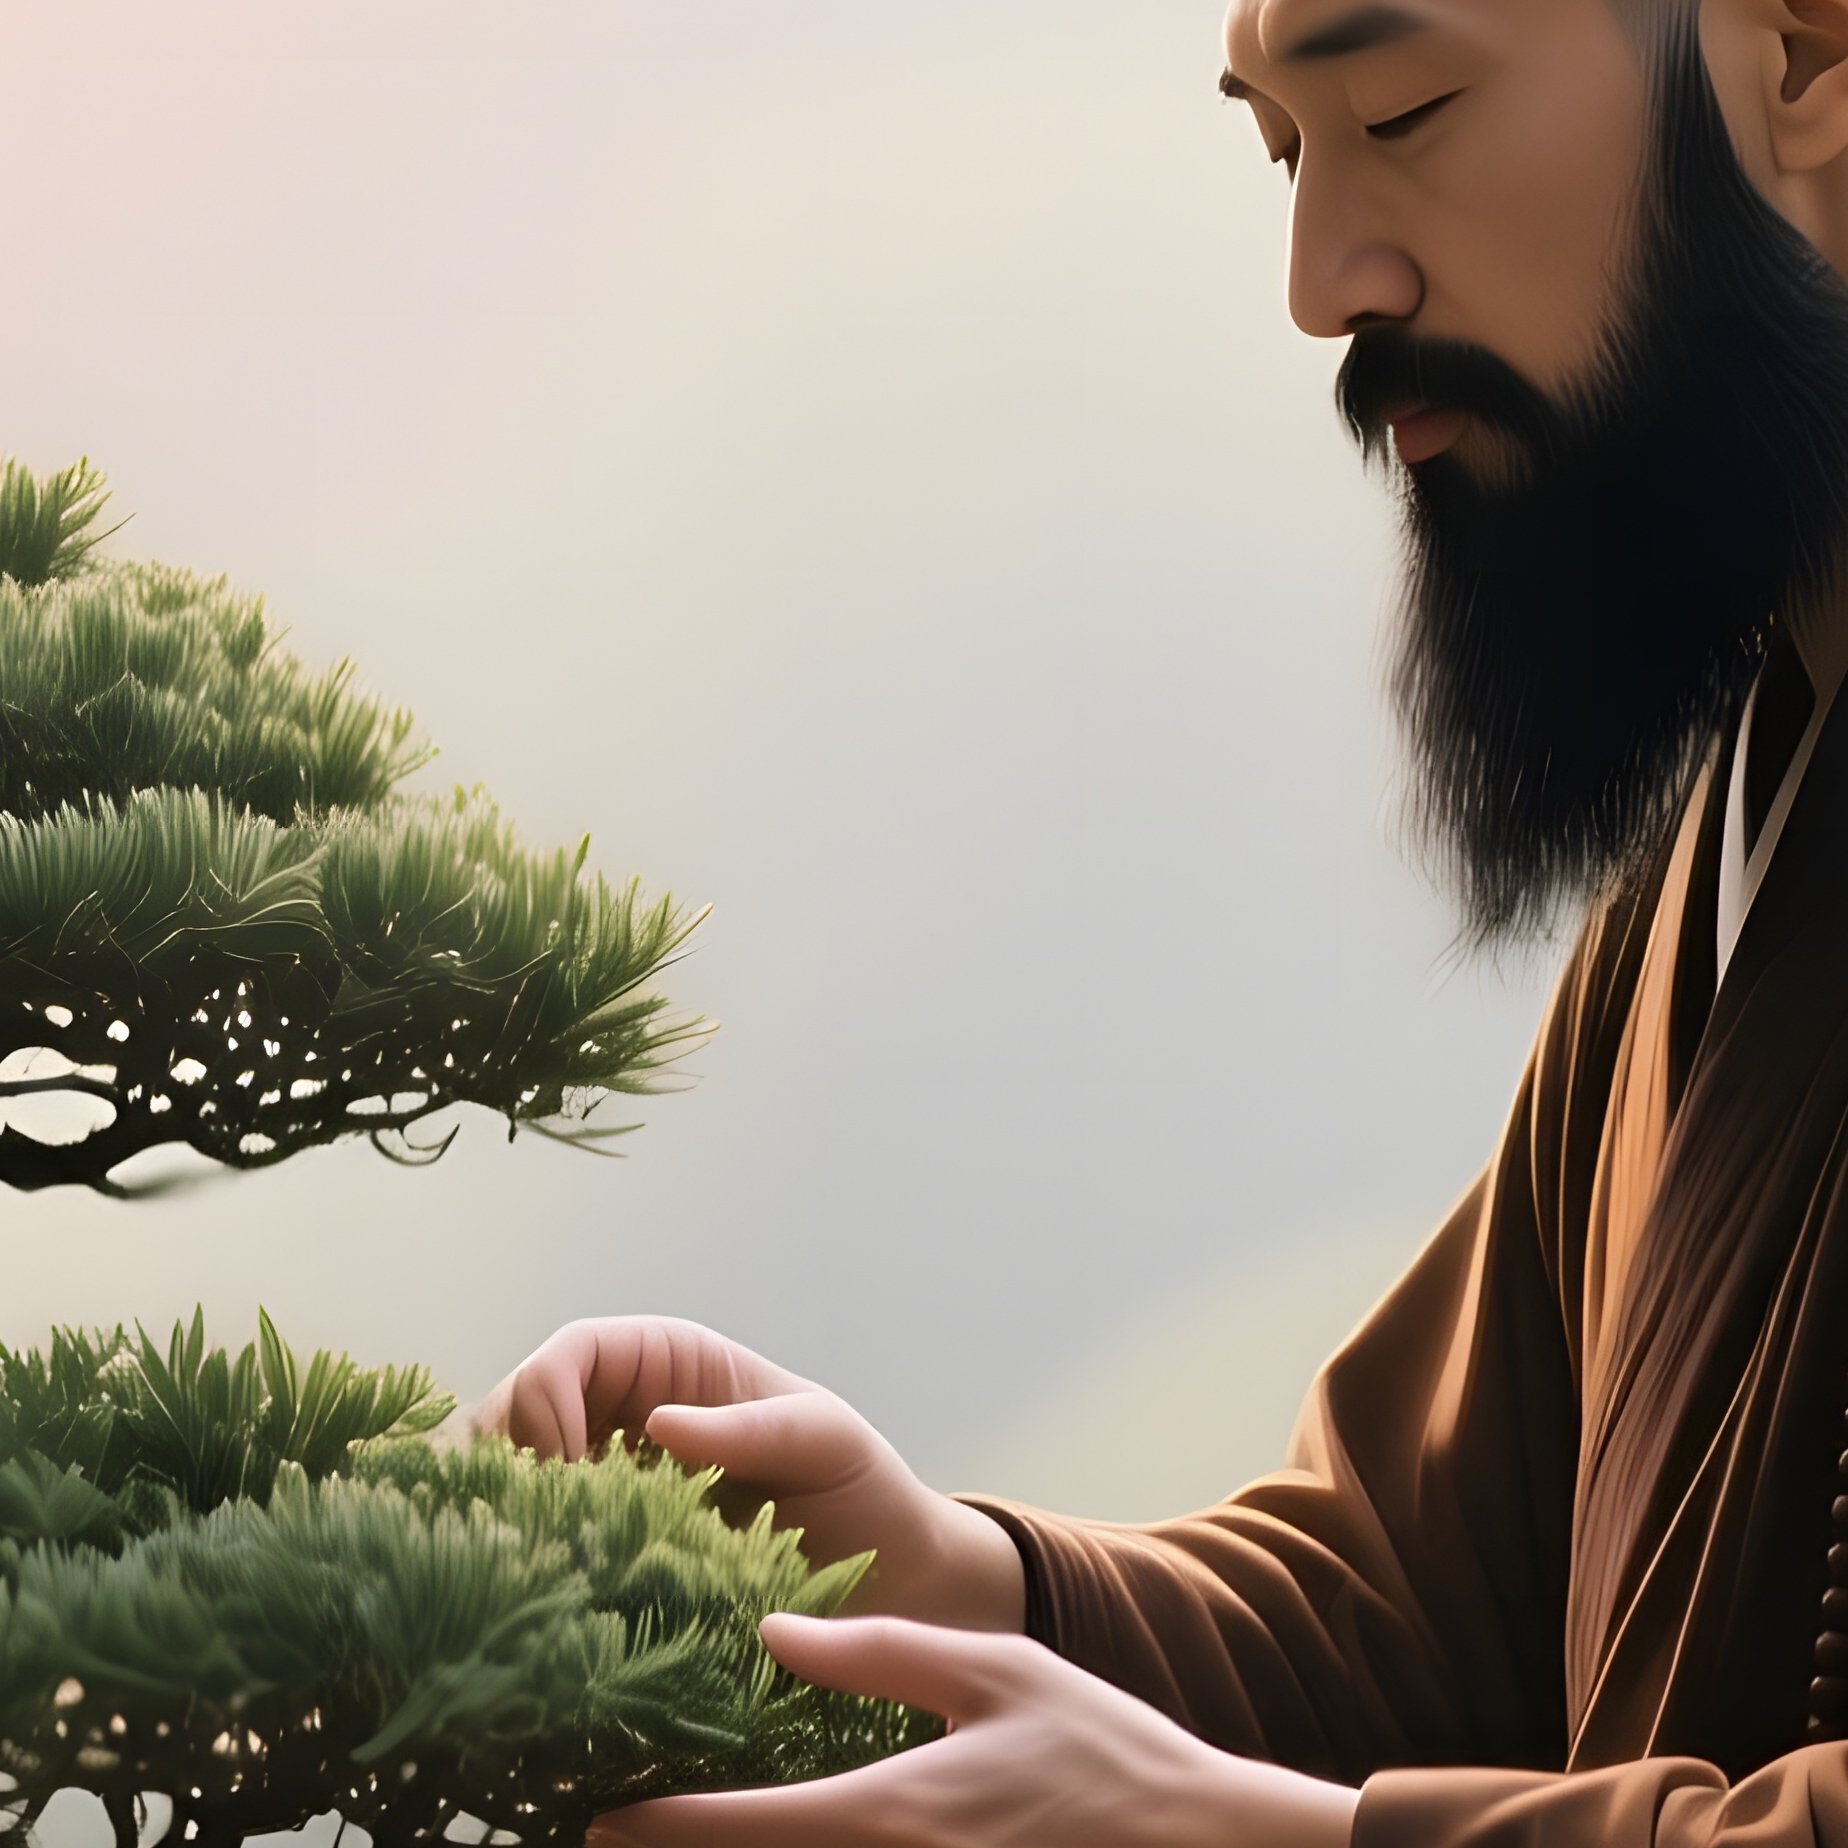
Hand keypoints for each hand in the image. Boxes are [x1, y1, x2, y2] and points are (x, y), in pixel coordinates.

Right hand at [472, 1317, 1023, 1629]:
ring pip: (512, 1485)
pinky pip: (540, 1552)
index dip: (545, 1400)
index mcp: (669, 1365)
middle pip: (517, 1414)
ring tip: (525, 1576)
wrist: (888, 1583)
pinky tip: (541, 1609)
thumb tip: (658, 1423)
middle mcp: (623, 1418)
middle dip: (506, 1466)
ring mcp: (608, 1490)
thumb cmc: (861, 1489)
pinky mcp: (606, 1560)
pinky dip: (524, 1572)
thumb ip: (752, 1429)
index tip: (564, 1475)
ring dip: (504, 1522)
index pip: (573, 1354)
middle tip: (522, 1538)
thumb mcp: (824, 1441)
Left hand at [588, 1613, 1360, 1847]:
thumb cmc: (1100, 1748)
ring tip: (681, 1840)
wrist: (1202, 1845)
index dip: (655, 1829)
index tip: (595, 1818)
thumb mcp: (989, 1671)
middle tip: (611, 1832)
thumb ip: (876, 1651)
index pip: (740, 1832)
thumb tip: (774, 1633)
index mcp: (893, 1816)